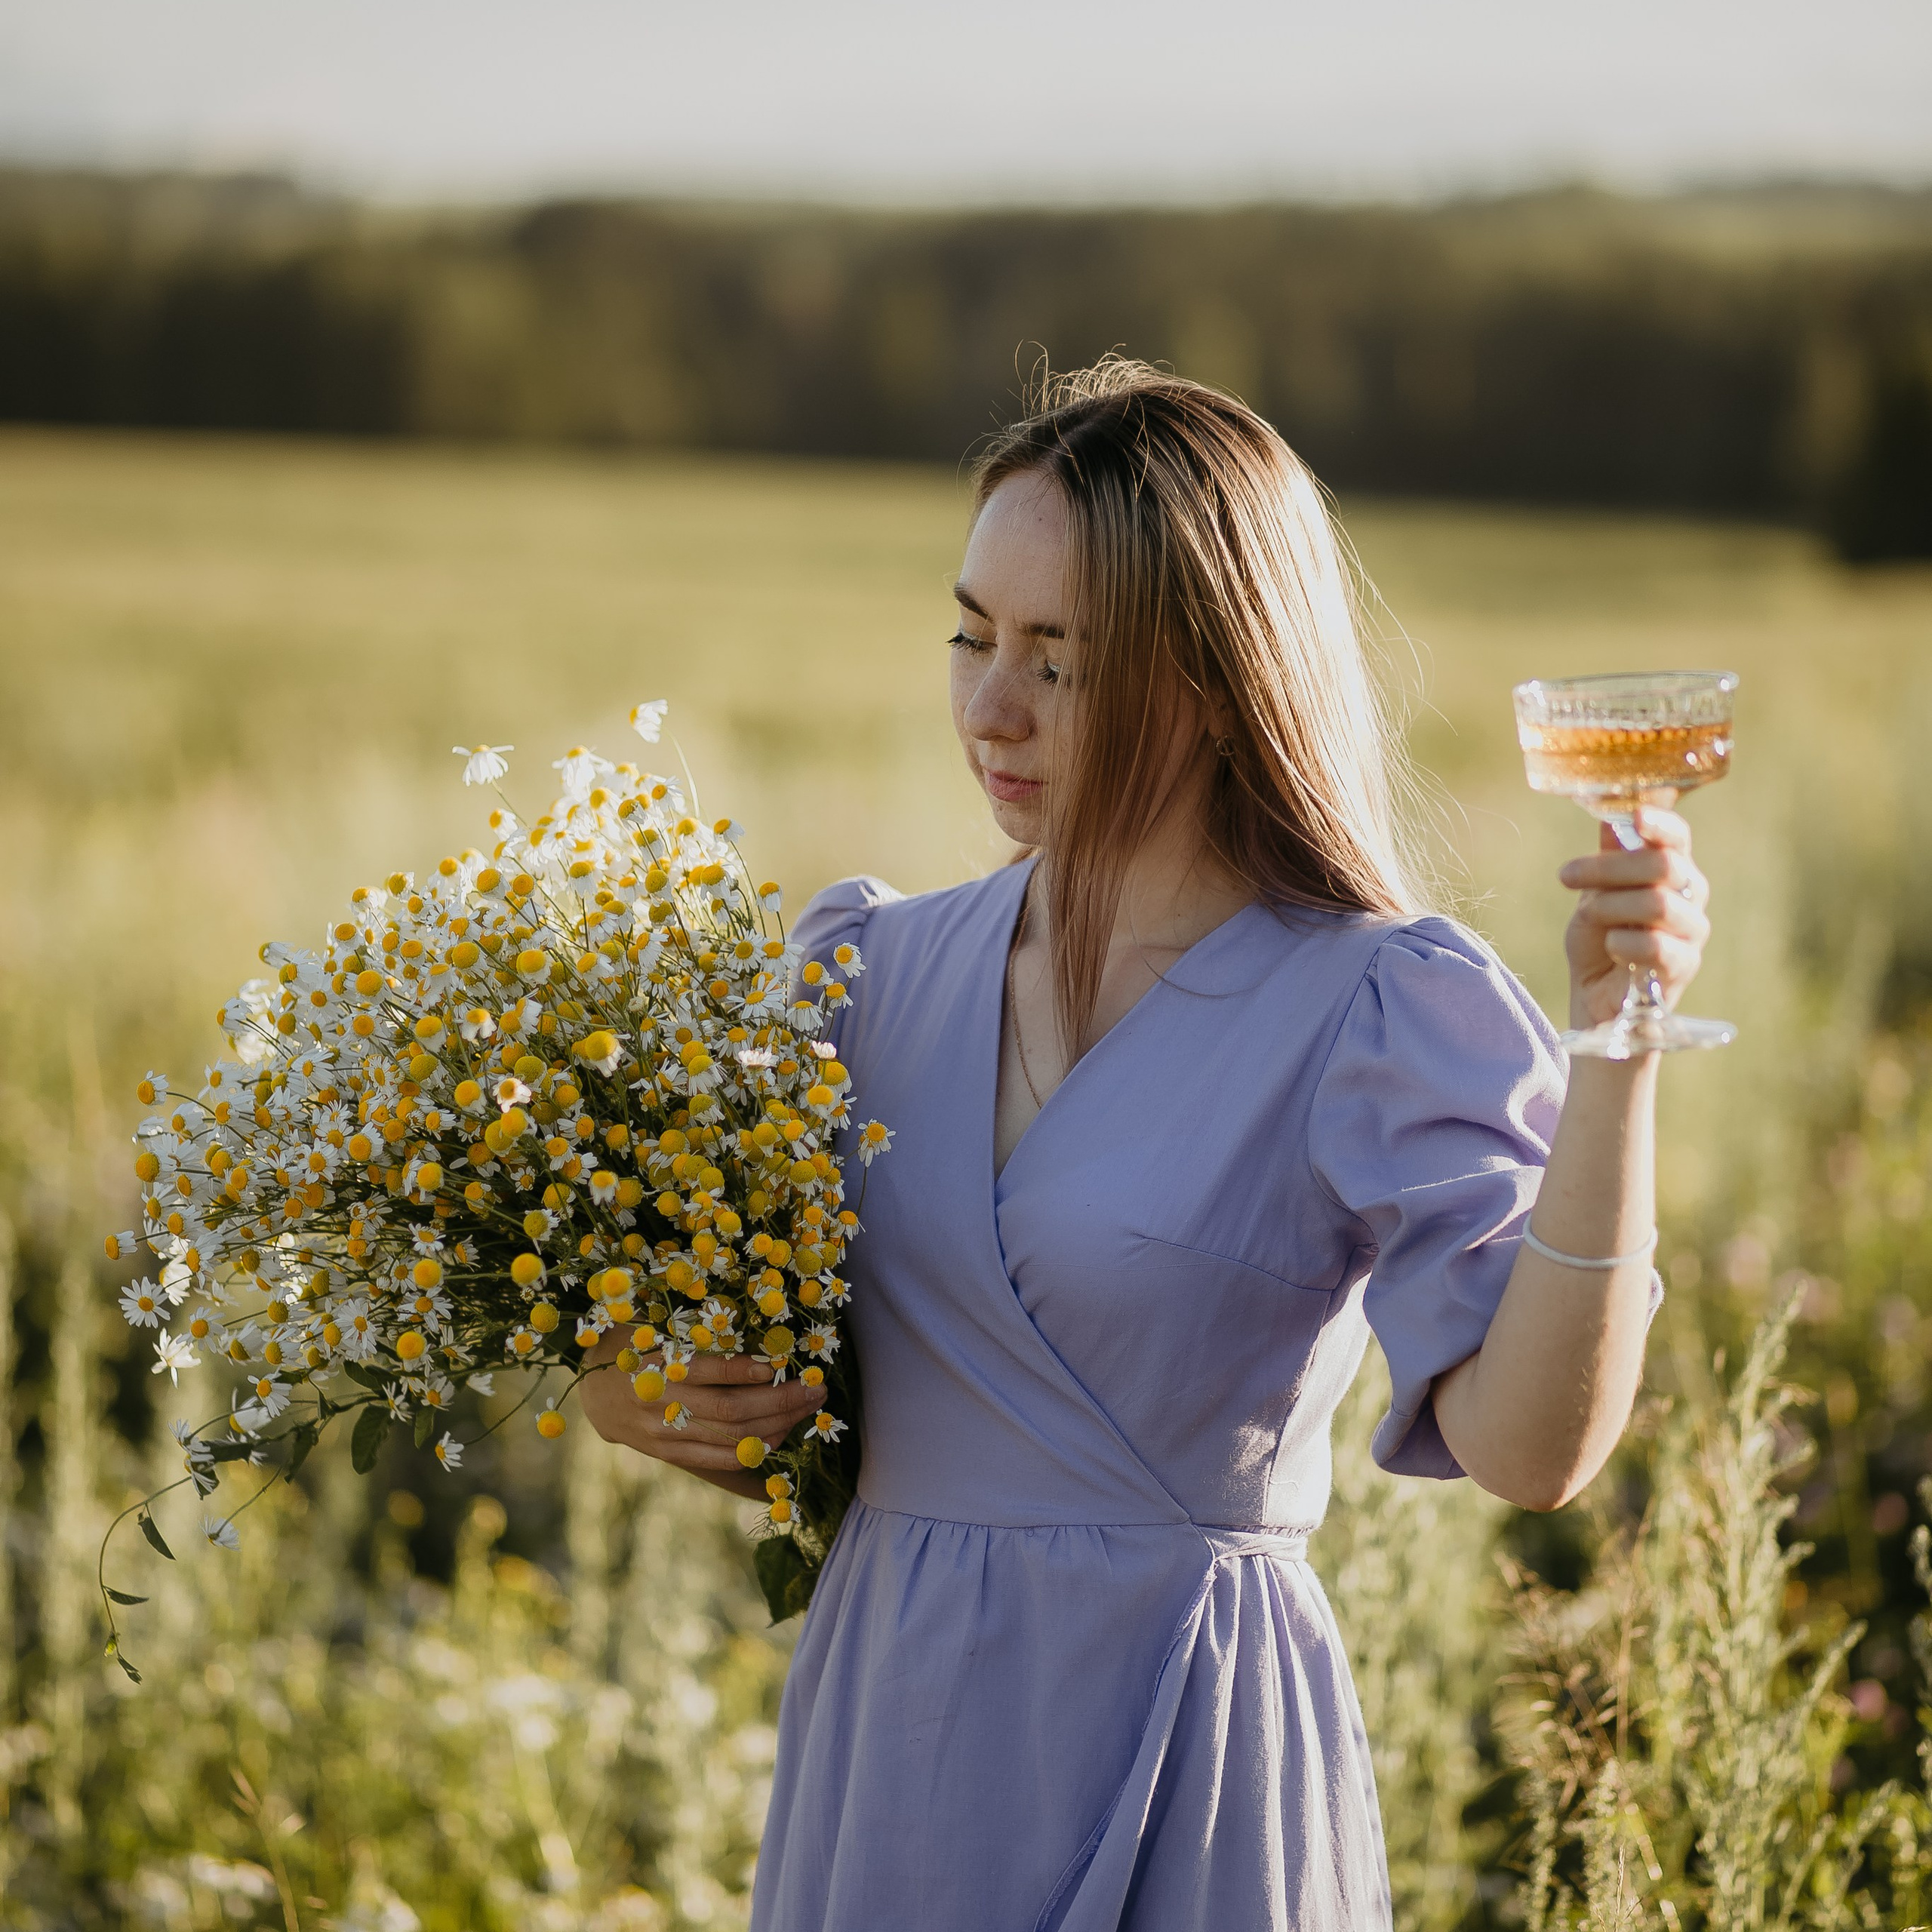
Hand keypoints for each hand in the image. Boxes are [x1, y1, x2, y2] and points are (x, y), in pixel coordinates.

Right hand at [577, 1326, 820, 1499]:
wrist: (595, 1394)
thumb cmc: (634, 1346)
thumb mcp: (654, 1324)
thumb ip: (693, 1328)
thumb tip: (750, 1321)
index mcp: (656, 1363)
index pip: (709, 1372)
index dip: (747, 1372)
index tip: (781, 1367)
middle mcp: (661, 1402)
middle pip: (730, 1410)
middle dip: (780, 1401)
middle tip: (816, 1389)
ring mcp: (664, 1434)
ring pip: (730, 1437)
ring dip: (777, 1424)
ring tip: (808, 1408)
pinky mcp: (669, 1454)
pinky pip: (717, 1458)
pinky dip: (752, 1450)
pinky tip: (780, 1436)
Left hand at [1559, 806, 1711, 1030]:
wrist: (1596, 998)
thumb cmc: (1598, 941)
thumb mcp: (1595, 894)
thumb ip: (1607, 858)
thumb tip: (1609, 815)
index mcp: (1672, 870)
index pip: (1678, 837)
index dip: (1660, 822)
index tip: (1635, 815)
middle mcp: (1690, 896)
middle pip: (1663, 864)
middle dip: (1608, 867)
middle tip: (1568, 876)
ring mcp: (1692, 932)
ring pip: (1657, 902)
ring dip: (1610, 907)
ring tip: (1592, 921)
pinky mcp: (1684, 966)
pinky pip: (1656, 945)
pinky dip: (1622, 943)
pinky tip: (1612, 948)